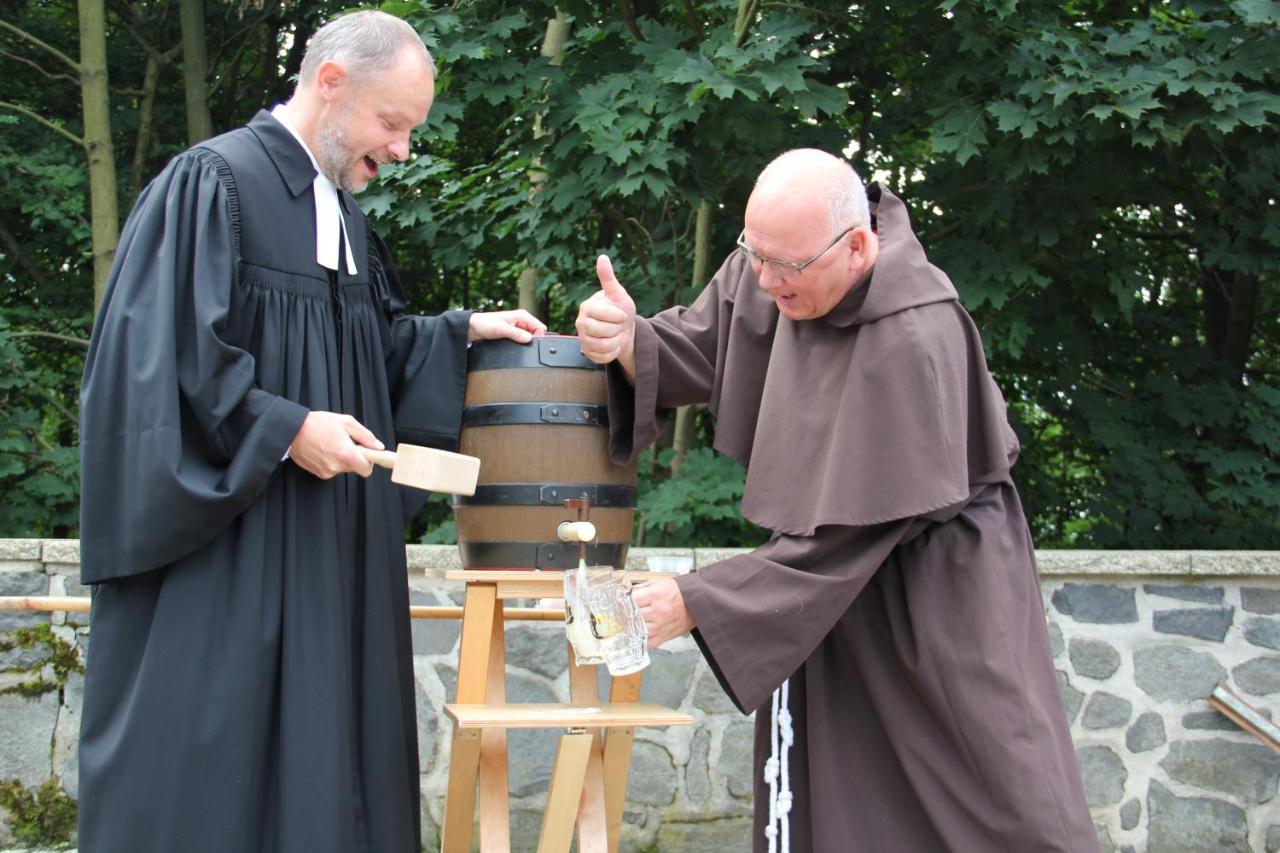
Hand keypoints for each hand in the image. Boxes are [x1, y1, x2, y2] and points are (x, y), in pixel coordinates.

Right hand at [288, 411, 380, 479]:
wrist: (292, 430)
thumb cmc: (318, 424)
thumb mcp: (346, 423)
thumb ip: (365, 436)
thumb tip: (378, 447)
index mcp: (346, 454)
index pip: (366, 470)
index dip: (368, 461)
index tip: (366, 453)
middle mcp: (336, 466)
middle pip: (355, 467)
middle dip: (353, 457)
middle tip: (345, 442)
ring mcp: (326, 471)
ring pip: (343, 468)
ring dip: (341, 458)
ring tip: (331, 444)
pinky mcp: (318, 473)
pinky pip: (332, 469)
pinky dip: (331, 461)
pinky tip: (323, 449)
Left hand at [467, 309, 546, 343]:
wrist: (474, 328)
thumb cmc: (485, 324)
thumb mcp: (501, 329)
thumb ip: (516, 334)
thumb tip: (529, 339)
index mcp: (523, 315)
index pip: (540, 327)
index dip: (539, 337)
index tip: (531, 344)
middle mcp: (522, 320)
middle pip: (537, 333)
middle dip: (533, 340)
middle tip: (522, 344)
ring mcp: (519, 327)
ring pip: (530, 337)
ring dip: (526, 342)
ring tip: (515, 344)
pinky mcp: (514, 333)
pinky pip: (523, 339)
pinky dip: (521, 343)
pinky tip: (514, 345)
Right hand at [575, 255, 636, 379]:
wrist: (624, 331)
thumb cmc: (621, 310)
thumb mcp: (619, 294)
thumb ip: (609, 278)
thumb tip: (602, 257)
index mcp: (587, 306)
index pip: (604, 314)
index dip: (618, 316)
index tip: (621, 314)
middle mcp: (580, 322)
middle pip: (603, 331)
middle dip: (617, 329)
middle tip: (617, 325)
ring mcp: (582, 338)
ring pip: (603, 345)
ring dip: (616, 341)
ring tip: (615, 335)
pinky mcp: (587, 353)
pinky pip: (603, 357)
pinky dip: (613, 352)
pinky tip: (612, 345)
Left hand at [631, 576, 693, 648]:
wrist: (696, 601)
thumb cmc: (678, 592)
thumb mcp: (658, 583)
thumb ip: (642, 588)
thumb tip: (628, 593)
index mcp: (655, 596)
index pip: (632, 600)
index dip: (624, 601)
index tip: (622, 602)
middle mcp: (658, 611)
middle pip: (633, 616)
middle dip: (627, 614)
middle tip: (624, 614)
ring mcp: (661, 625)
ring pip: (638, 630)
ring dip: (632, 627)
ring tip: (630, 624)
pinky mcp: (665, 635)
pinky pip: (649, 643)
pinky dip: (642, 640)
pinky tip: (640, 634)